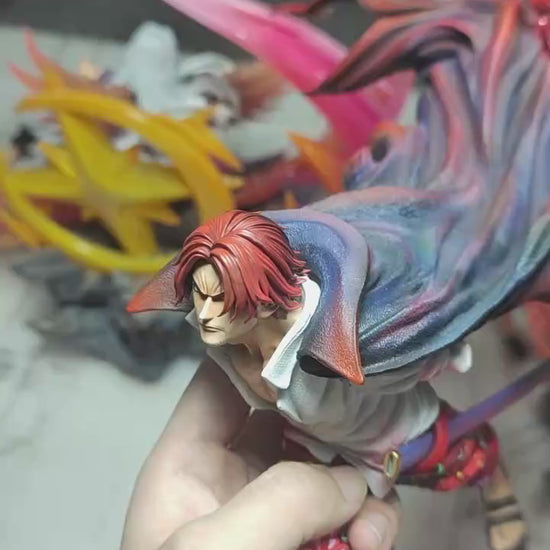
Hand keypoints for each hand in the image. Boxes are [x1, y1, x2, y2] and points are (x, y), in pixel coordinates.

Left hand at [121, 360, 399, 549]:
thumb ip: (283, 498)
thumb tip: (355, 480)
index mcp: (187, 463)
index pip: (221, 381)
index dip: (261, 351)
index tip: (317, 334)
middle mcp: (230, 477)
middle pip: (285, 417)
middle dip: (330, 420)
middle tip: (373, 419)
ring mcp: (272, 512)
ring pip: (325, 465)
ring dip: (359, 479)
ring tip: (374, 509)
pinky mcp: (310, 547)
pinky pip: (348, 516)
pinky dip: (371, 523)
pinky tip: (375, 545)